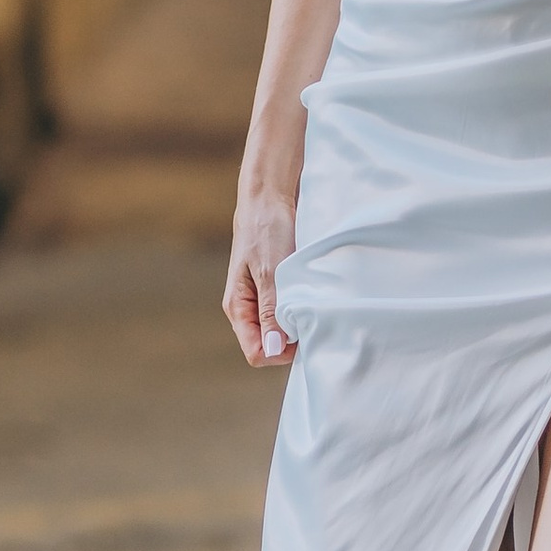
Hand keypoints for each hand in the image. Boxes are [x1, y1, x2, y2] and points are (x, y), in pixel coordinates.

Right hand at [223, 189, 298, 368]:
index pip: (256, 352)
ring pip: (279, 331)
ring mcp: (261, 300)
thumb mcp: (270, 272)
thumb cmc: (266, 230)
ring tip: (312, 306)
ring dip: (297, 325)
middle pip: (268, 346)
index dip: (280, 352)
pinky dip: (300, 310)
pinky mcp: (274, 289)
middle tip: (313, 320)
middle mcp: (247, 309)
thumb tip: (273, 349)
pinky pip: (286, 313)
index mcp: (237, 308)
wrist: (269, 198)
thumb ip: (270, 311)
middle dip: (290, 341)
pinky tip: (312, 298)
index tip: (304, 335)